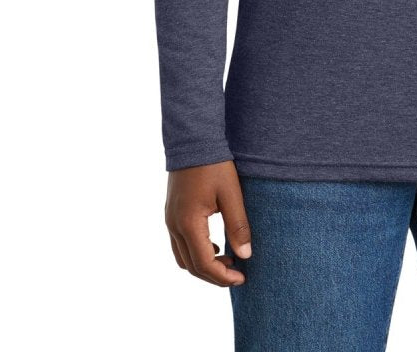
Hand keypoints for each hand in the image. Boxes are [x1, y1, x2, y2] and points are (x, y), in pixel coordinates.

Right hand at [165, 160, 251, 286]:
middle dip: (214, 275)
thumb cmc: (214, 165)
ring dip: (204, 265)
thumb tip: (246, 255)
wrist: (192, 139)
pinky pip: (180, 244)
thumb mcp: (231, 194)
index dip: (223, 276)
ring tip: (229, 260)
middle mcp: (174, 226)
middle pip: (191, 266)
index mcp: (189, 223)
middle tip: (238, 274)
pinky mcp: (171, 213)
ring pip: (183, 258)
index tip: (242, 278)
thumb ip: (238, 225)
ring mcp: (170, 219)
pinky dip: (196, 252)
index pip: (204, 263)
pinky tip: (216, 244)